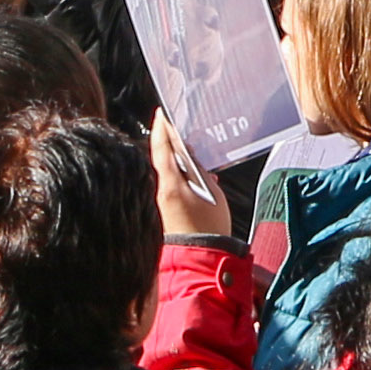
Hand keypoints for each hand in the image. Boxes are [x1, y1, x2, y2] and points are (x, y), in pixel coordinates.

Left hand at [150, 112, 236, 245]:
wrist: (203, 256)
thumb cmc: (209, 225)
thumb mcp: (211, 190)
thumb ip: (198, 168)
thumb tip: (186, 150)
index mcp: (169, 182)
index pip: (161, 147)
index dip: (162, 128)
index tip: (162, 113)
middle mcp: (159, 190)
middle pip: (160, 157)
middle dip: (168, 140)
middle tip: (176, 124)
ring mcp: (160, 200)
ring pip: (165, 170)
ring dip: (175, 157)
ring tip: (189, 147)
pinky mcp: (165, 208)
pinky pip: (169, 182)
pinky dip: (178, 173)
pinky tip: (192, 173)